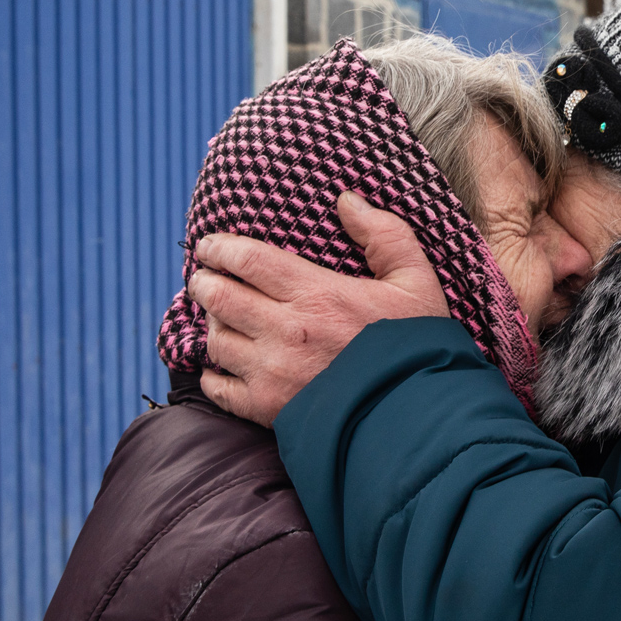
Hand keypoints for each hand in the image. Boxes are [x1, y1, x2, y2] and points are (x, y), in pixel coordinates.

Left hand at [191, 192, 448, 425]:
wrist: (416, 419)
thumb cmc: (417, 347)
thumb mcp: (416, 281)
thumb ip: (385, 235)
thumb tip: (346, 201)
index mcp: (316, 294)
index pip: (248, 260)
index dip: (221, 248)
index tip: (210, 245)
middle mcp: (285, 331)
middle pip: (219, 297)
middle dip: (204, 282)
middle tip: (203, 277)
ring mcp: (272, 373)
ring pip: (216, 340)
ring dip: (211, 324)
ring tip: (218, 317)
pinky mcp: (268, 410)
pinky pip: (218, 389)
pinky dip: (212, 374)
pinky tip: (220, 366)